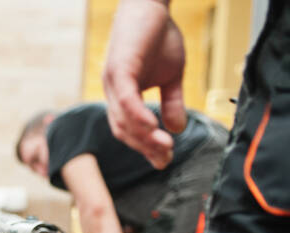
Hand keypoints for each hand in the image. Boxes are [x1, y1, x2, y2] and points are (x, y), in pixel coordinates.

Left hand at [102, 0, 186, 168]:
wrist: (152, 4)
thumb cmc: (158, 36)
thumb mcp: (171, 75)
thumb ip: (172, 102)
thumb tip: (177, 128)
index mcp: (121, 97)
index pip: (130, 130)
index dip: (145, 147)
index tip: (164, 160)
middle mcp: (112, 92)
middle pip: (123, 131)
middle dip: (144, 148)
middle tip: (165, 159)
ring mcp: (112, 81)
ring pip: (123, 119)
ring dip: (143, 137)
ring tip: (164, 147)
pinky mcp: (118, 68)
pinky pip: (125, 99)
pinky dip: (137, 116)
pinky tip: (152, 128)